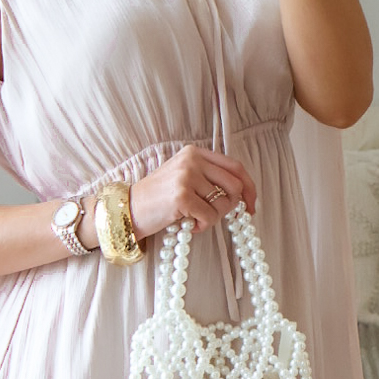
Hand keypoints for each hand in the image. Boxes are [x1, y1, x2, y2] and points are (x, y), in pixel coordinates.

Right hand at [128, 145, 256, 238]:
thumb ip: (209, 178)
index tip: (251, 205)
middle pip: (234, 185)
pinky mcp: (181, 196)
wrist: (128, 209)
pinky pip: (209, 216)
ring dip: (213, 218)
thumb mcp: (183, 177)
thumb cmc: (157, 198)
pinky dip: (202, 226)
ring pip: (223, 203)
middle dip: (231, 206)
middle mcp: (192, 160)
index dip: (249, 187)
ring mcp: (186, 176)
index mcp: (195, 152)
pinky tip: (188, 224)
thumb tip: (242, 195)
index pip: (235, 167)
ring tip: (195, 219)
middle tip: (214, 216)